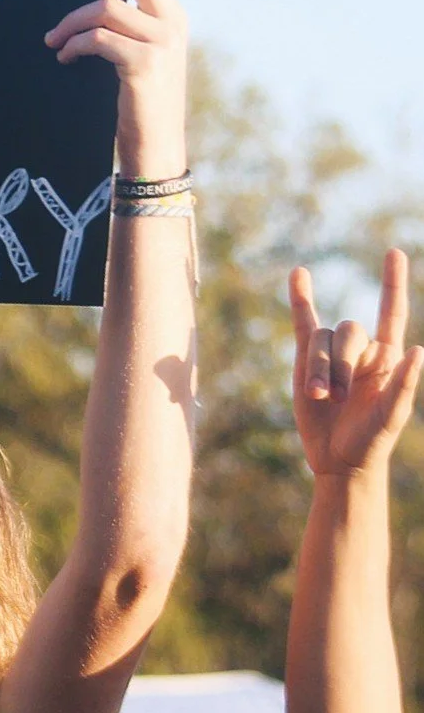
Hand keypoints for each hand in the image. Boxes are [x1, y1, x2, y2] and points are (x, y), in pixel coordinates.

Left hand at [43, 0, 186, 179]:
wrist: (156, 149)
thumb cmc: (138, 102)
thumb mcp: (140, 56)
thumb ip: (127, 26)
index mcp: (172, 16)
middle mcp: (172, 23)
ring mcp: (162, 43)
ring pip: (106, 7)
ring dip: (70, 22)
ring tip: (54, 40)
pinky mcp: (145, 64)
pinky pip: (98, 38)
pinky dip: (74, 45)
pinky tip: (65, 58)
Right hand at [290, 250, 422, 478]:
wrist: (339, 459)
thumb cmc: (372, 440)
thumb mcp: (392, 416)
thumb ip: (405, 384)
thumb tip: (419, 350)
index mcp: (387, 358)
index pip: (392, 312)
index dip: (393, 283)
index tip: (394, 253)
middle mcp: (361, 349)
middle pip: (348, 332)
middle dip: (339, 364)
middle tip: (338, 399)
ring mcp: (332, 353)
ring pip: (321, 339)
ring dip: (319, 369)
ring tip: (320, 399)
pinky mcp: (305, 358)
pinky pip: (302, 321)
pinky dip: (300, 298)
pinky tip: (299, 275)